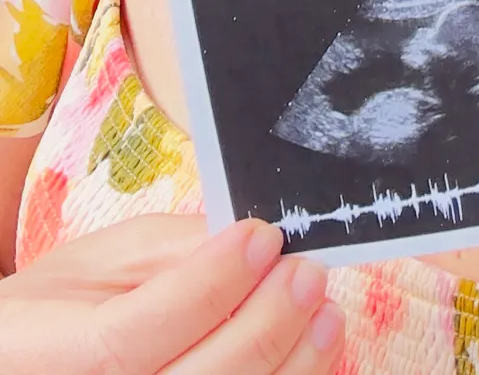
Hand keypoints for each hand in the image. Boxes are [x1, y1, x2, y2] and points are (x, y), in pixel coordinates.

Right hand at [0, 214, 344, 373]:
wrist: (32, 363)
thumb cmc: (64, 308)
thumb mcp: (100, 261)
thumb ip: (172, 250)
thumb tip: (250, 241)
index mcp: (50, 359)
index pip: (135, 335)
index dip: (208, 284)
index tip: (262, 237)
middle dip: (264, 322)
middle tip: (306, 271)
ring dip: (290, 363)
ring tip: (324, 311)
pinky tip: (311, 353)